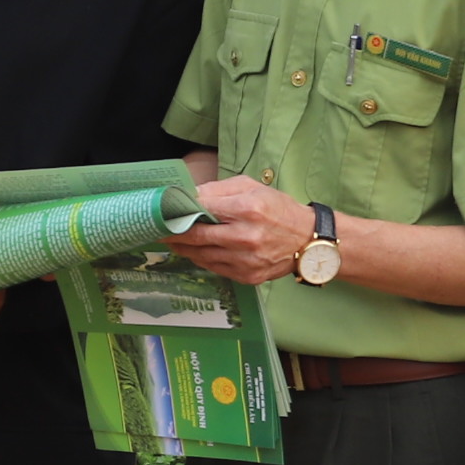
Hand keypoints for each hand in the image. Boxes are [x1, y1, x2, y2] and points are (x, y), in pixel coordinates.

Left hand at [165, 174, 311, 287]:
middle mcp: (246, 237)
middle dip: (173, 233)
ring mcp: (246, 260)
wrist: (308, 241)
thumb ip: (220, 189)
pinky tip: (195, 251)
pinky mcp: (247, 276)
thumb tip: (190, 194)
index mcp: (248, 209)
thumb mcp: (252, 187)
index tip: (162, 211)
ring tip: (173, 240)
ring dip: (184, 248)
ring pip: (202, 256)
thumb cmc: (279, 209)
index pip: (203, 209)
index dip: (180, 211)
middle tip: (156, 229)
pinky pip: (214, 268)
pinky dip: (202, 258)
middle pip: (197, 237)